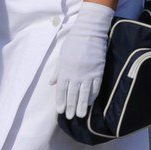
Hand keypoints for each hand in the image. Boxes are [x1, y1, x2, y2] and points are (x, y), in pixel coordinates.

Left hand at [52, 3, 112, 118]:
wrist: (89, 32)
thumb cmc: (74, 42)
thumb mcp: (61, 56)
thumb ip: (57, 71)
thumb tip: (52, 83)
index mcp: (65, 70)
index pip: (61, 90)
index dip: (61, 101)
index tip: (60, 111)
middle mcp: (75, 74)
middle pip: (72, 94)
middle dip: (70, 106)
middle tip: (70, 117)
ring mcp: (87, 73)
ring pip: (84, 93)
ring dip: (82, 105)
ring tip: (81, 115)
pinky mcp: (98, 71)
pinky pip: (95, 86)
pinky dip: (93, 95)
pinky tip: (91, 102)